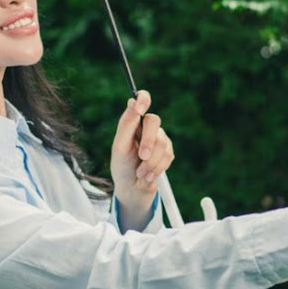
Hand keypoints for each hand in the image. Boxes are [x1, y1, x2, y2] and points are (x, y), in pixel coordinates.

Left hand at [110, 90, 173, 229]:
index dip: (143, 99)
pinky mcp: (168, 152)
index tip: (140, 107)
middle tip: (141, 157)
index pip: (141, 100)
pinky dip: (157, 168)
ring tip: (141, 173)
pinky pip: (168, 156)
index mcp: (133, 122)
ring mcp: (159, 139)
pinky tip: (148, 175)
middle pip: (154, 121)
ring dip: (150, 162)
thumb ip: (127, 124)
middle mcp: (147, 127)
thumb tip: (132, 101)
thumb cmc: (122, 166)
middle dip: (148, 142)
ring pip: (162, 142)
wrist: (132, 189)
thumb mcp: (120, 147)